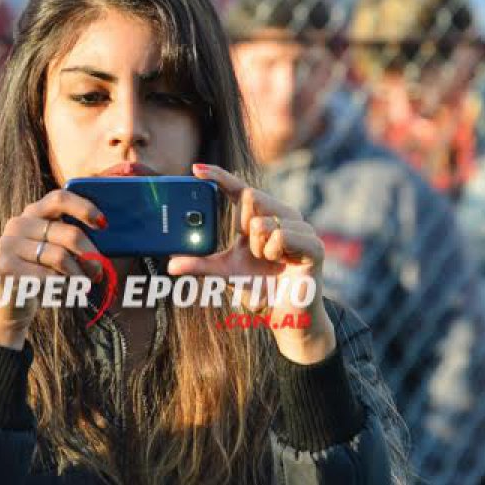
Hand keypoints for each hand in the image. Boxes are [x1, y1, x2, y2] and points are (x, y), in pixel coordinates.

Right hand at [0, 189, 104, 349]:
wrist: (12, 302)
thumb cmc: (44, 273)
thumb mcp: (58, 251)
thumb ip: (74, 239)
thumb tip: (105, 234)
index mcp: (33, 212)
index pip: (60, 198)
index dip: (85, 209)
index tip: (104, 225)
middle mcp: (18, 224)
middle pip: (70, 234)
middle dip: (91, 256)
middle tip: (100, 272)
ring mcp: (8, 244)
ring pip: (61, 257)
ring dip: (79, 275)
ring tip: (83, 286)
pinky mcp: (5, 267)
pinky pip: (47, 277)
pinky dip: (61, 287)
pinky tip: (60, 292)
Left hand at [168, 164, 335, 363]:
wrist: (284, 316)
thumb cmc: (258, 289)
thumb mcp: (224, 273)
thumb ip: (200, 265)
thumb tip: (171, 265)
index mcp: (261, 217)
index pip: (239, 188)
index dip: (218, 175)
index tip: (195, 168)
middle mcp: (282, 216)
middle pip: (252, 196)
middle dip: (244, 227)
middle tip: (253, 251)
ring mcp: (301, 228)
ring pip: (264, 221)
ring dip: (258, 247)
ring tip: (269, 261)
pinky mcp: (313, 245)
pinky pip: (282, 234)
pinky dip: (274, 251)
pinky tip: (282, 262)